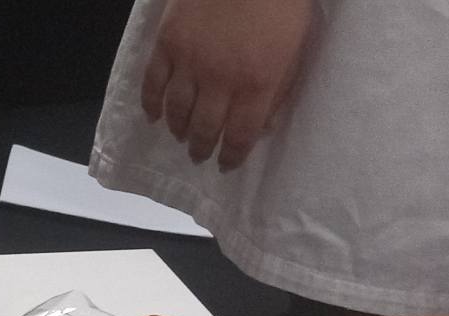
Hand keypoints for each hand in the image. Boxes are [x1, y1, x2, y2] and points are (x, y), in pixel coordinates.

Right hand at [141, 0, 311, 170]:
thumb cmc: (281, 4)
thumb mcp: (297, 48)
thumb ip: (282, 88)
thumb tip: (266, 125)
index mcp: (258, 83)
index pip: (241, 134)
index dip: (232, 155)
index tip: (227, 165)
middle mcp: (220, 81)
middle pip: (206, 128)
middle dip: (203, 148)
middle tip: (200, 156)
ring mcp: (190, 63)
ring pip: (177, 111)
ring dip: (178, 130)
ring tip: (181, 137)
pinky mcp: (168, 45)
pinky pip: (153, 83)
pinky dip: (151, 104)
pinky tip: (153, 116)